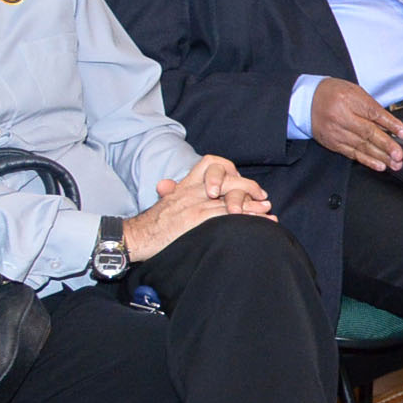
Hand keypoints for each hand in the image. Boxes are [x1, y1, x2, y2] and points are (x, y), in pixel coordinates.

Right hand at [122, 156, 275, 261]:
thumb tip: (166, 185)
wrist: (134, 237)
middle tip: (264, 199)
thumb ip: (171, 192)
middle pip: (229, 180)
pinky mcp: (196, 219)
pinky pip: (226, 215)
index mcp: (185, 185)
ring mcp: (195, 204)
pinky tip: (256, 225)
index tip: (245, 184)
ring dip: (254, 207)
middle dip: (249, 188)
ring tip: (269, 213)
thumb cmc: (150, 225)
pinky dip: (244, 219)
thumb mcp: (163, 202)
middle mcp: (192, 191)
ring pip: (231, 199)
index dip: (231, 172)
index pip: (211, 165)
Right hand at [310, 78, 402, 171]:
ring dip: (380, 156)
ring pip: (361, 146)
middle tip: (399, 155)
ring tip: (394, 163)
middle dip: (386, 146)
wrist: (307, 100)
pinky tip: (379, 165)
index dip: (390, 125)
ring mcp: (336, 132)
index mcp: (349, 100)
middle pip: (368, 133)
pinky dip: (367, 160)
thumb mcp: (355, 92)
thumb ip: (372, 108)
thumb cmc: (334, 94)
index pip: (373, 113)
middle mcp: (341, 117)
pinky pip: (352, 154)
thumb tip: (391, 124)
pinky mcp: (333, 143)